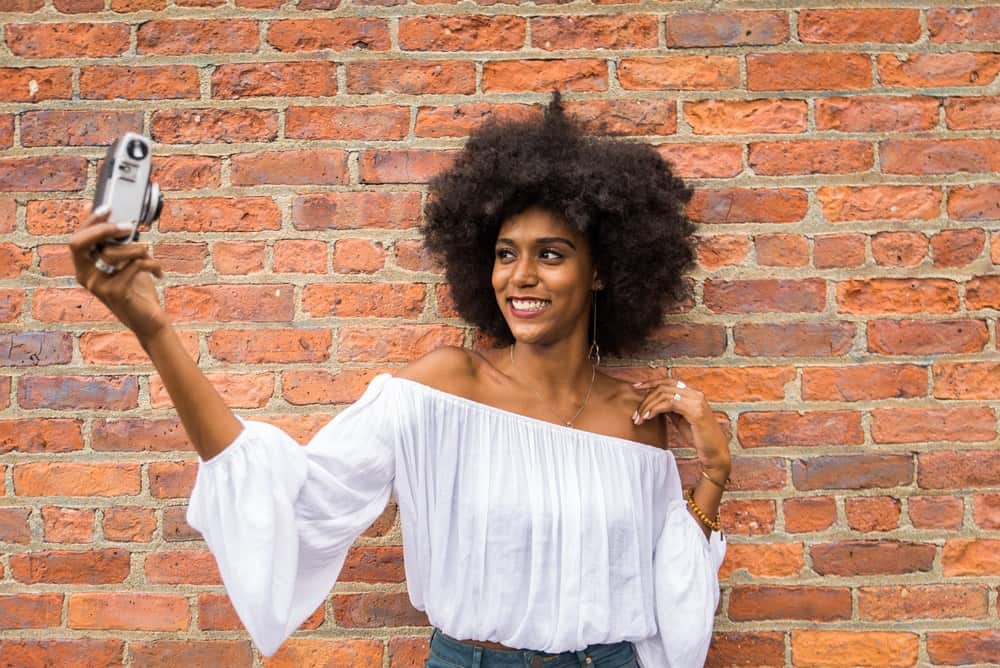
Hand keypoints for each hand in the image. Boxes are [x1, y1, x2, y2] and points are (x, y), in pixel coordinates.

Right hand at [69, 206, 167, 341]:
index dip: (90, 221)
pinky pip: (134, 265)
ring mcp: (98, 286)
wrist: (150, 322)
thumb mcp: (125, 262)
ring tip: (150, 257)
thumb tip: (103, 213)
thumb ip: (114, 242)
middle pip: (79, 243)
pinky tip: (159, 273)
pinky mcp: (115, 292)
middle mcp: (85, 277)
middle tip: (130, 227)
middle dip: (104, 229)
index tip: (108, 208)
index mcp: (84, 268)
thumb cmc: (137, 291)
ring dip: (138, 249)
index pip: (76, 239)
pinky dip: (151, 264)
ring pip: (112, 252)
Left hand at [631, 378, 730, 473]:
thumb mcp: (680, 419)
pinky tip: (648, 417)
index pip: (668, 381)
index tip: (636, 387)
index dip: (651, 382)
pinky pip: (670, 403)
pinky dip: (656, 409)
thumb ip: (670, 408)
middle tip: (636, 414)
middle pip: (663, 387)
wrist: (714, 452)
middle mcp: (696, 394)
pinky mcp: (696, 411)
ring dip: (648, 406)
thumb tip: (653, 402)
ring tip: (639, 419)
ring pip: (664, 394)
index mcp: (692, 394)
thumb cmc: (698, 437)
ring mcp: (697, 401)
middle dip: (646, 399)